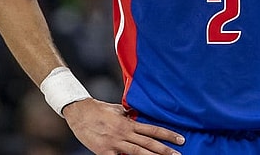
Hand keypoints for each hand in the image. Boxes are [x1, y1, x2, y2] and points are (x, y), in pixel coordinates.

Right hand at [62, 98, 184, 154]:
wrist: (79, 112)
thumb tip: (138, 113)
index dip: (168, 134)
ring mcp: (114, 143)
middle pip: (149, 143)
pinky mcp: (103, 152)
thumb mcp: (117, 109)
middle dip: (165, 150)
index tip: (180, 139)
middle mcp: (124, 133)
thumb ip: (129, 114)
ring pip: (137, 153)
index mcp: (129, 123)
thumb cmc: (98, 109)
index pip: (153, 129)